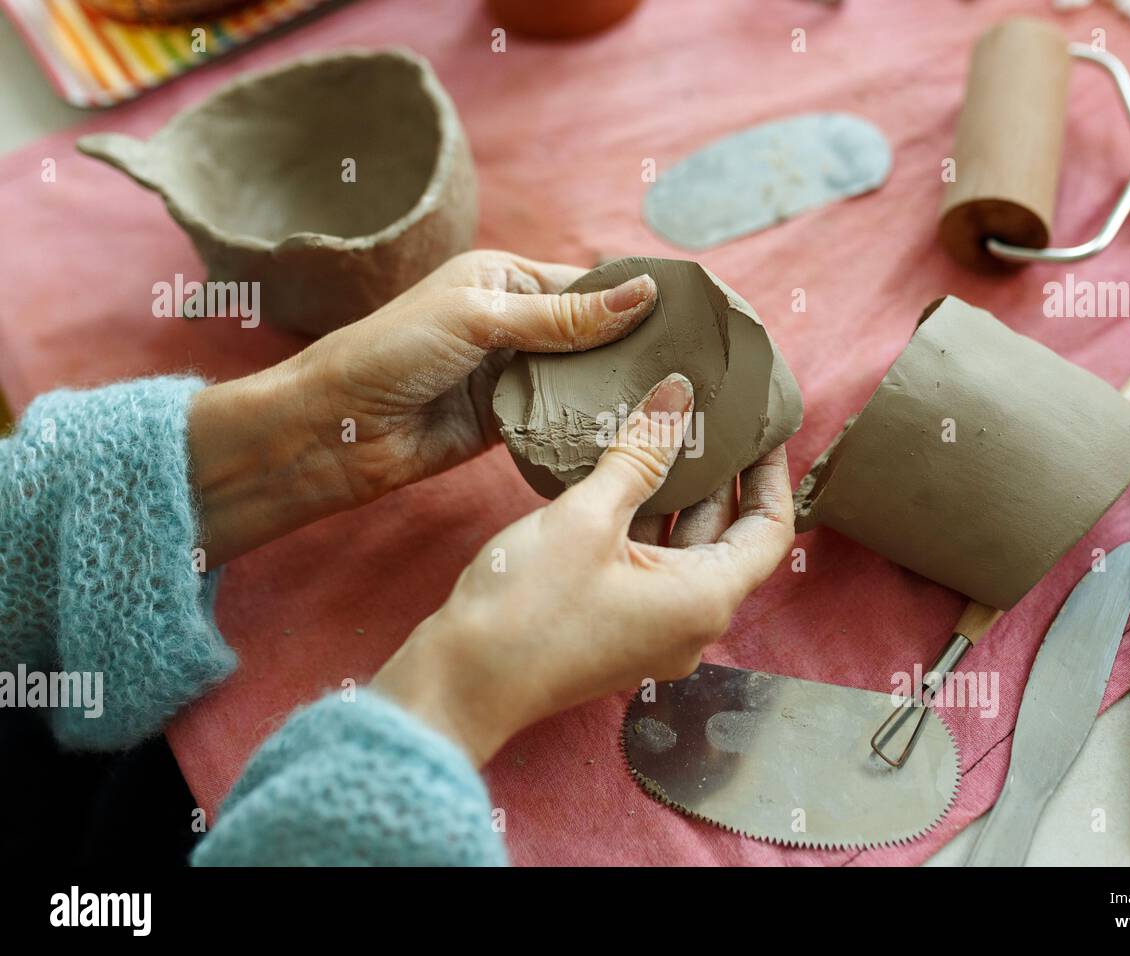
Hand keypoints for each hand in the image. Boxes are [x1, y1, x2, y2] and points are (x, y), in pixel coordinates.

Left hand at [187, 251, 656, 565]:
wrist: (336, 427)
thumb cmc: (392, 351)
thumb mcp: (480, 317)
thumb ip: (562, 316)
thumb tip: (643, 295)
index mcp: (504, 277)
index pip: (587, 284)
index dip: (637, 298)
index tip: (693, 314)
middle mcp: (513, 323)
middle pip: (592, 333)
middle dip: (635, 347)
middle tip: (699, 364)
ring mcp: (512, 375)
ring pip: (581, 379)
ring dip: (616, 389)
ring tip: (680, 399)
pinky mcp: (507, 423)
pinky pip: (561, 420)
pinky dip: (589, 424)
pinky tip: (631, 430)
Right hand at [371, 373, 795, 765]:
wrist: (461, 682)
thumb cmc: (528, 607)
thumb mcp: (588, 517)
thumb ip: (641, 452)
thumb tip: (679, 394)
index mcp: (705, 599)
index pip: (769, 529)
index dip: (771, 473)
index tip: (761, 427)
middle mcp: (691, 623)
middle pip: (727, 538)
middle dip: (721, 476)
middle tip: (711, 416)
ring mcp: (654, 631)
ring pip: (683, 551)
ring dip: (678, 496)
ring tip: (667, 433)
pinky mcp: (617, 630)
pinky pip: (650, 568)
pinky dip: (646, 523)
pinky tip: (622, 479)